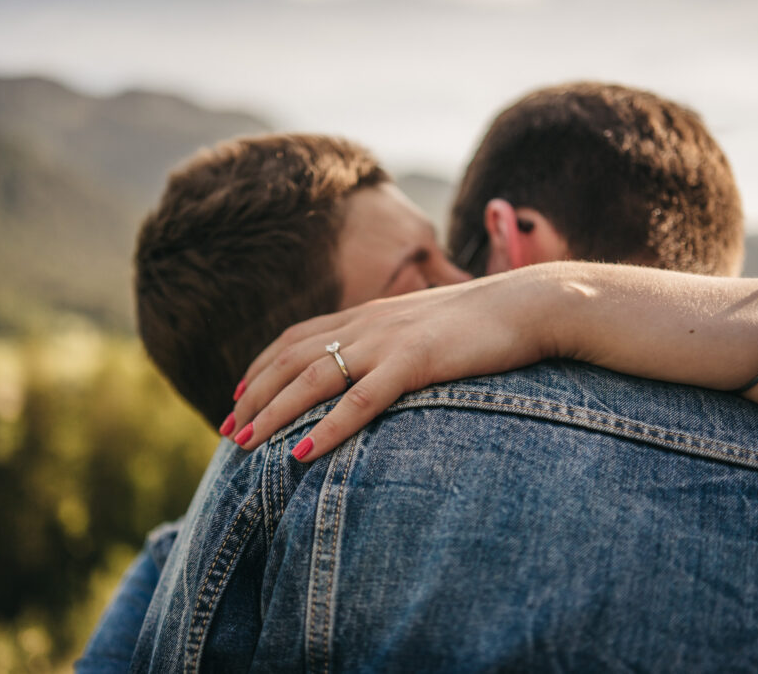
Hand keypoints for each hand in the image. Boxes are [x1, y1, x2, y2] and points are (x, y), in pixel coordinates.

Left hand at [227, 268, 568, 460]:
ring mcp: (388, 341)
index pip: (295, 337)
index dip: (261, 367)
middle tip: (228, 430)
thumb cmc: (482, 321)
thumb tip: (373, 368)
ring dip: (274, 413)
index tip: (238, 395)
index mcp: (367, 314)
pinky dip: (328, 429)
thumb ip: (392, 342)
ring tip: (245, 444)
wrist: (529, 303)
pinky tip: (302, 454)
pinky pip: (361, 400)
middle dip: (254, 396)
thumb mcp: (424, 326)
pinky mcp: (415, 362)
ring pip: (313, 379)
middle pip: (291, 360)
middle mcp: (366, 324)